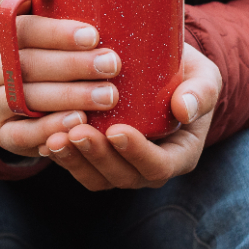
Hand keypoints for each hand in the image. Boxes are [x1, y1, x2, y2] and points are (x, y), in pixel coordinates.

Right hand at [0, 0, 124, 159]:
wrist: (12, 91)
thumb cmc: (38, 47)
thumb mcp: (33, 19)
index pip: (22, 29)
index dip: (57, 32)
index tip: (94, 35)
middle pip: (29, 65)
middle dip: (74, 66)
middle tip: (112, 65)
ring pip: (30, 98)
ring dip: (72, 97)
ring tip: (109, 96)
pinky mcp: (1, 133)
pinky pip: (23, 134)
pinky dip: (52, 129)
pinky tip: (79, 122)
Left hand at [40, 43, 220, 189]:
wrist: (162, 70)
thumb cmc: (186, 73)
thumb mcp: (204, 77)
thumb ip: (201, 91)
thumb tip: (185, 109)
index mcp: (179, 155)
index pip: (158, 166)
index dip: (137, 154)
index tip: (118, 130)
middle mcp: (148, 168)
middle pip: (122, 176)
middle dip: (98, 157)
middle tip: (78, 132)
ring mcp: (120, 166)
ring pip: (95, 177)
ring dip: (74, 160)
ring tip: (54, 138)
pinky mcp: (97, 158)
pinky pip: (78, 166)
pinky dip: (62, 155)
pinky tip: (44, 137)